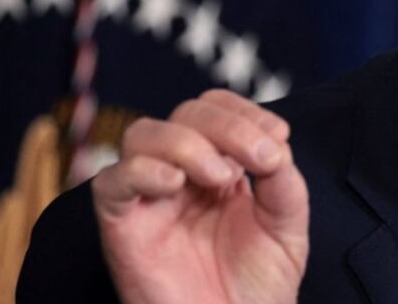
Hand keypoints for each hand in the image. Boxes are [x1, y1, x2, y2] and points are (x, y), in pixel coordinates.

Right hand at [92, 89, 308, 303]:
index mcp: (219, 169)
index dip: (246, 111)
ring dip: (187, 142)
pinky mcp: (121, 227)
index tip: (278, 136)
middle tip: (257, 158)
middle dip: (227, 126)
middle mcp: (182, 176)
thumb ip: (283, 182)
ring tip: (219, 177)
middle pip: (186, 114)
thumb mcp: (286, 228)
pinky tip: (174, 184)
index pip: (217, 110)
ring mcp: (150, 199)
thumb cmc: (256, 290)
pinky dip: (141, 171)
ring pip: (144, 134)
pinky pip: (111, 182)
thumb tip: (274, 145)